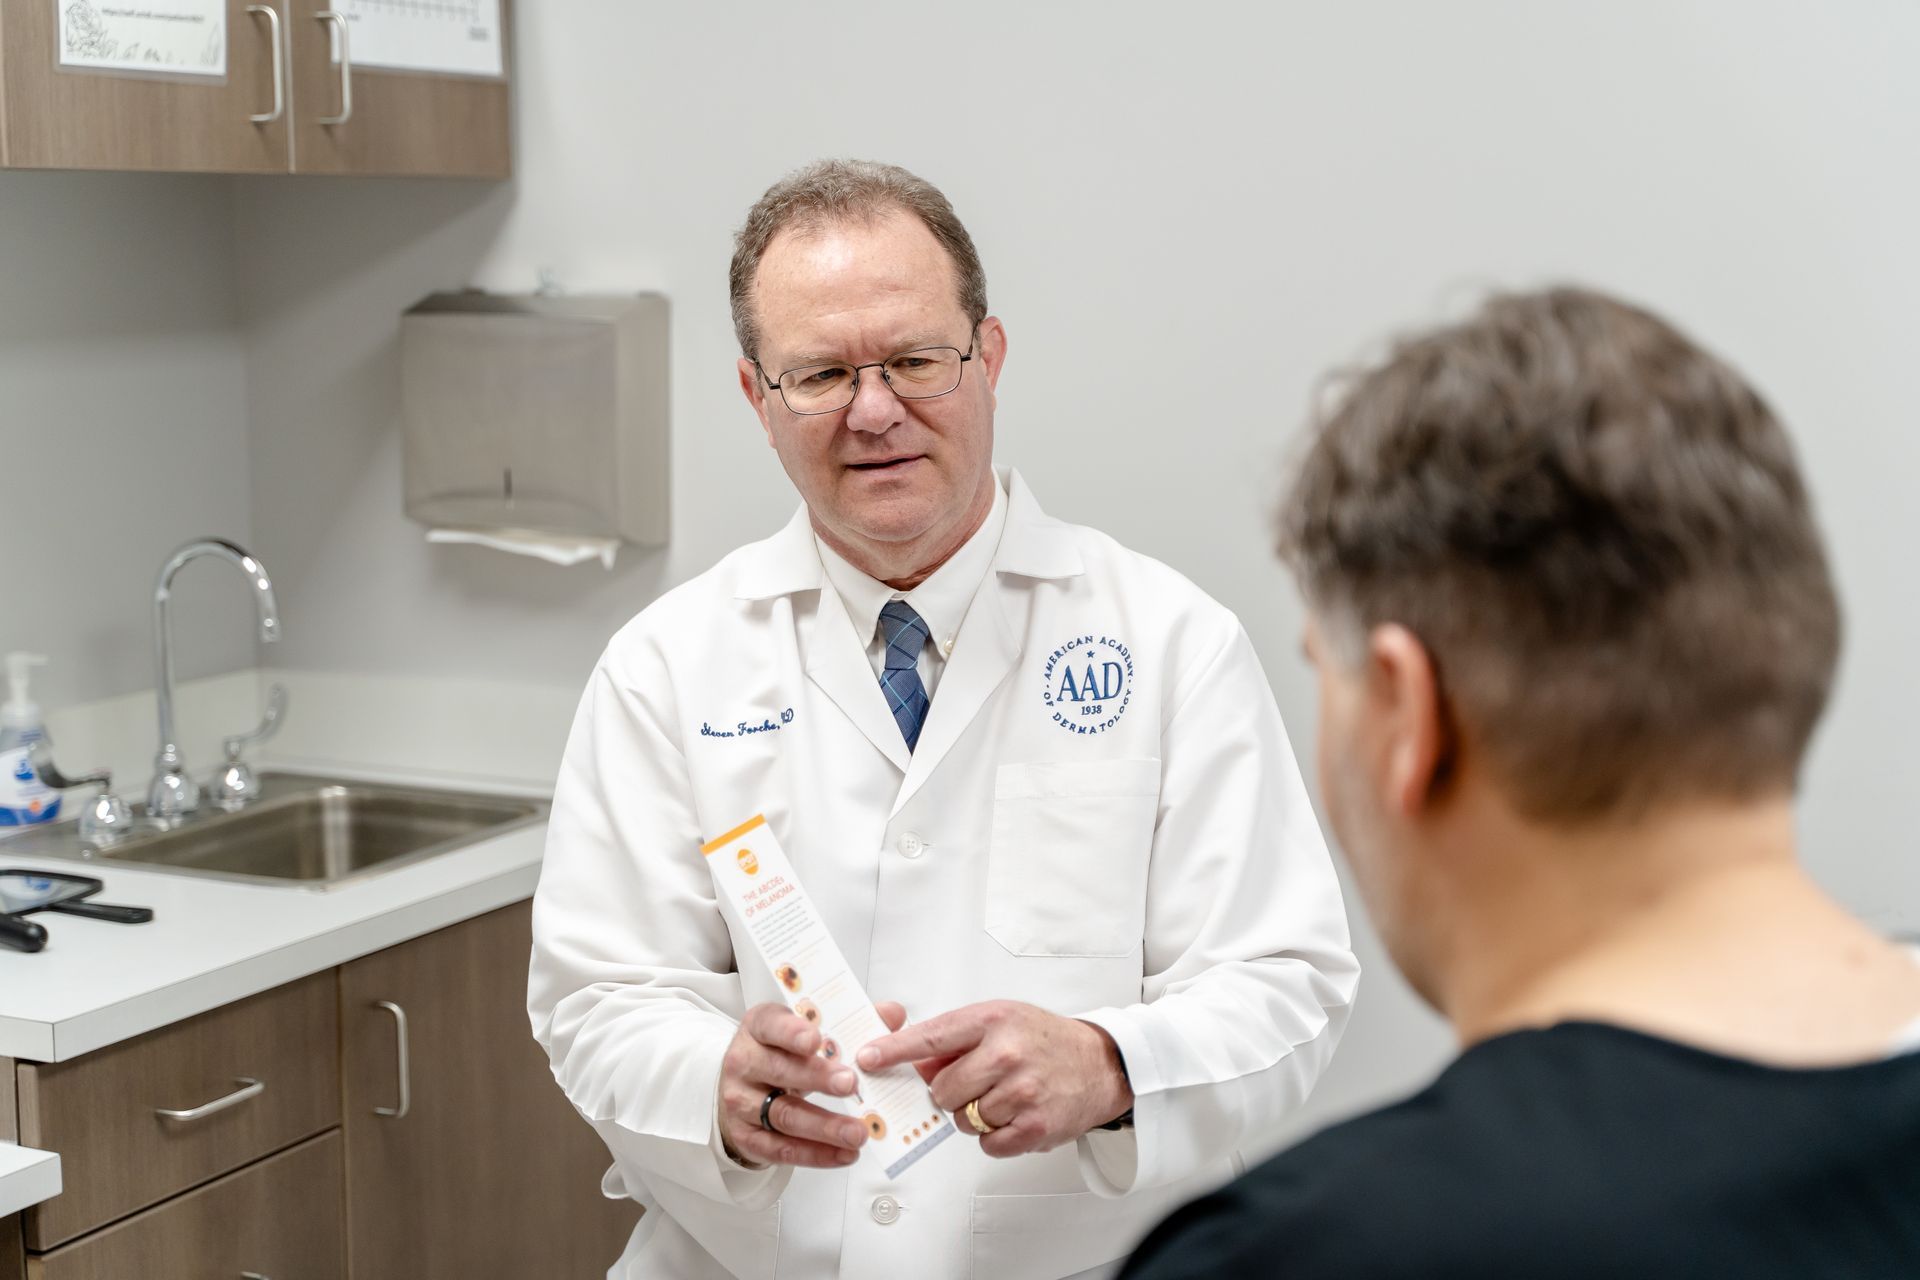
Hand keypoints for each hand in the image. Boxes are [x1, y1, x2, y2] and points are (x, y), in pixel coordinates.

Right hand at [717, 1001, 907, 1168]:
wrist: (742, 1089)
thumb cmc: (783, 1054)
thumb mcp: (807, 1029)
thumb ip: (852, 1020)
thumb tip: (893, 1015)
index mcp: (759, 1028)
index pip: (771, 1025)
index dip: (792, 1032)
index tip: (817, 1039)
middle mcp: (745, 1063)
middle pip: (780, 1070)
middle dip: (818, 1078)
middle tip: (851, 1084)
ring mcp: (741, 1103)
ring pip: (784, 1115)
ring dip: (824, 1127)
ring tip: (857, 1132)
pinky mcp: (747, 1138)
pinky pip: (782, 1150)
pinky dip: (815, 1154)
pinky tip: (842, 1154)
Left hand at [857, 1001, 1131, 1157]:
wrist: (1100, 1063)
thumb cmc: (1045, 1040)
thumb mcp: (1000, 1020)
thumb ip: (955, 1039)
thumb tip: (914, 1065)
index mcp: (993, 1020)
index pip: (930, 1037)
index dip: (893, 1050)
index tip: (867, 1059)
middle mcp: (1007, 1053)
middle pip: (943, 1090)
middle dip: (951, 1093)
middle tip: (976, 1083)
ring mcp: (1022, 1092)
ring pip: (962, 1120)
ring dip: (974, 1115)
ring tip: (1002, 1097)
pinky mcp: (1034, 1127)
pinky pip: (987, 1144)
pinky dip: (994, 1136)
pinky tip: (1013, 1115)